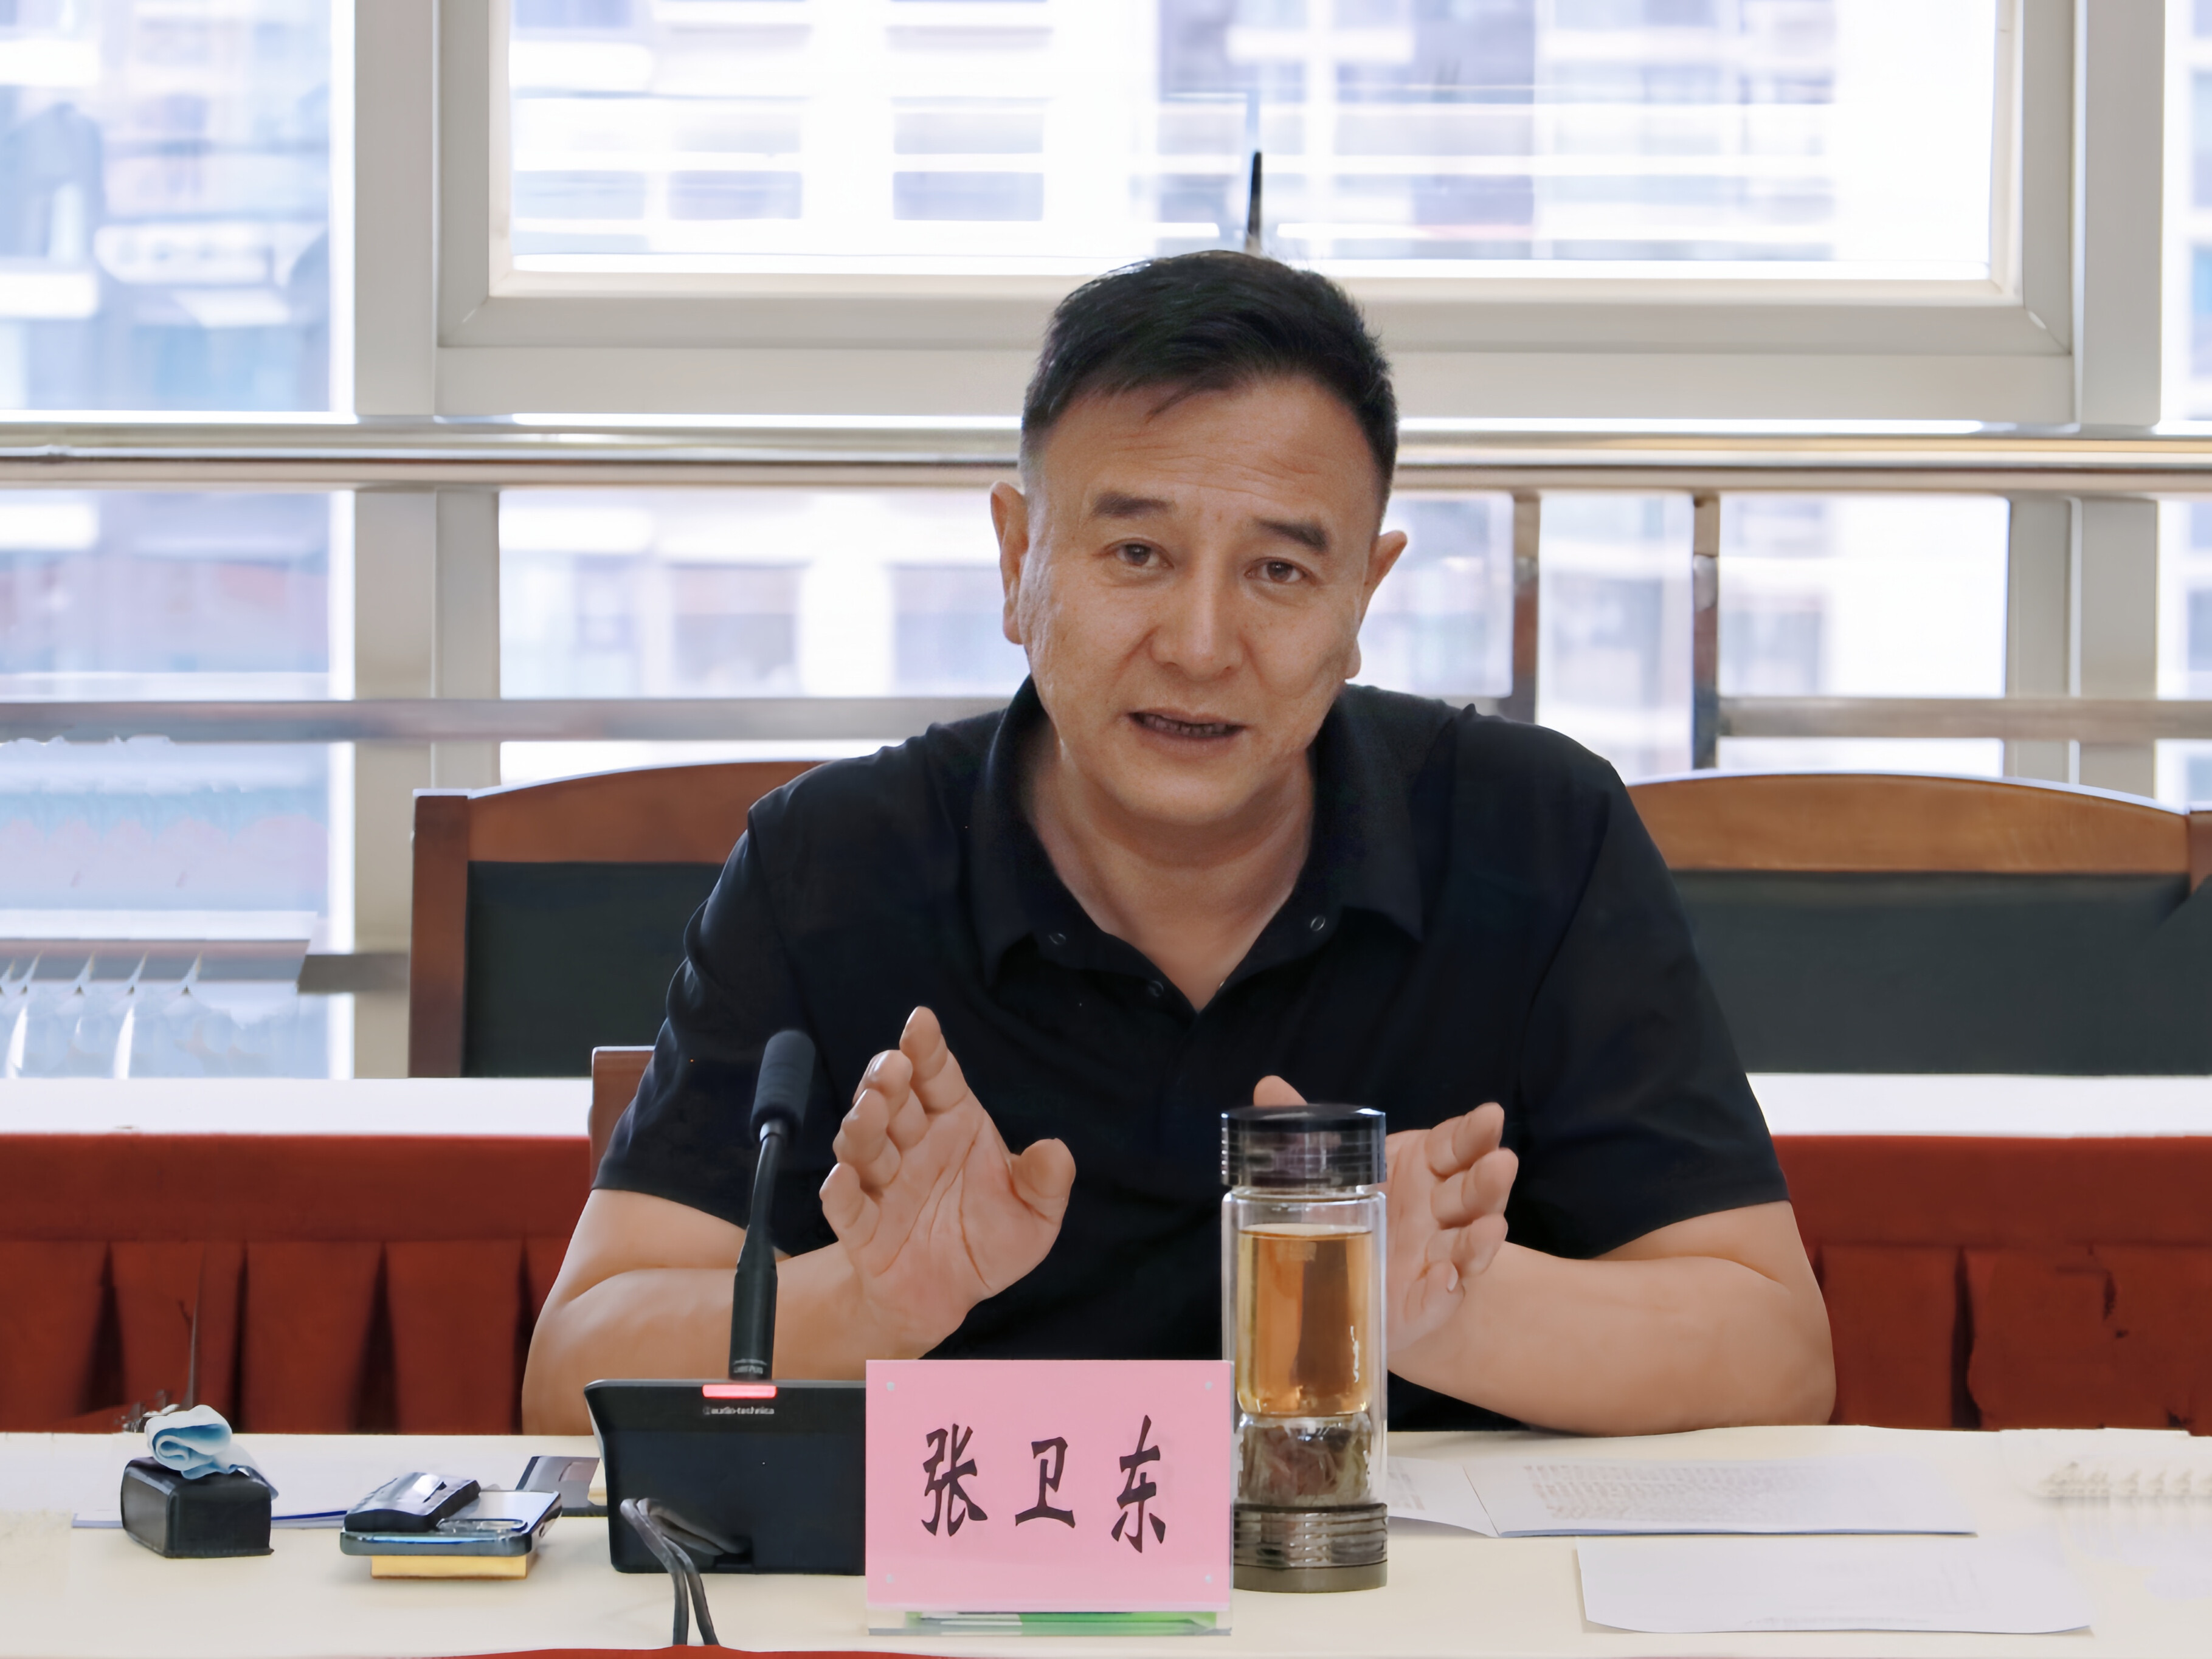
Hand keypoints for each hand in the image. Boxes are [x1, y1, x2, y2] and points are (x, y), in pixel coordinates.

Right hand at [820, 1006, 1075, 1352]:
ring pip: (865, 1145)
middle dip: (888, 1080)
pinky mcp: (863, 1230)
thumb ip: (1044, 1182)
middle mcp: (913, 1144)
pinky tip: (841, 1179)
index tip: (920, 1021)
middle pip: (894, 1103)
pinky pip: (848, 1207)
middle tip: (892, 1067)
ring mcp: (884, 1184)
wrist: (952, 1294)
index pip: (937, 1077)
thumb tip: (1057, 1151)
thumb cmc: (991, 1236)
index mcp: (953, 1123)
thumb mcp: (1035, 1213)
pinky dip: (841, 1193)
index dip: (927, 1048)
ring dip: (864, 1125)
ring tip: (870, 1109)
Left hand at [1250, 1076, 1516, 1355]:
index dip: (1473, 1132)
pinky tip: (1446, 1279)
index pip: (1455, 1145)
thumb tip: (1269, 1087)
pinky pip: (1440, 1296)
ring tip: (1490, 1227)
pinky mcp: (1425, 1301)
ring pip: (1469, 1243)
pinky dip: (1445, 1289)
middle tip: (1501, 1162)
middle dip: (1488, 1178)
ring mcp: (1438, 1256)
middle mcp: (1440, 1210)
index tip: (1490, 1116)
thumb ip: (1307, 1133)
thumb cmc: (1355, 1213)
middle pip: (1472, 1191)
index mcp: (1423, 1168)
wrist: (1351, 1288)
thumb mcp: (1329, 1171)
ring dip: (1482, 1236)